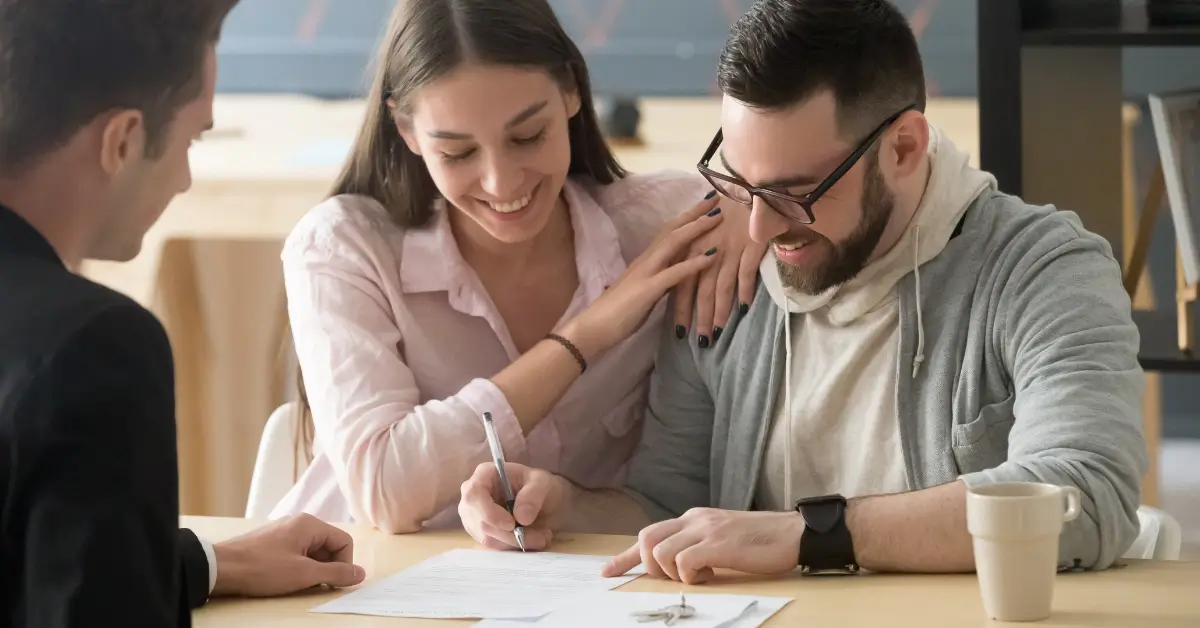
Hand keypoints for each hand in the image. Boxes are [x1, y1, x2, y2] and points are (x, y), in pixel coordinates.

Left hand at [211, 513, 365, 596]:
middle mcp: (299, 523)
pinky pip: (297, 553)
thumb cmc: (263, 568)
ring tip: (299, 584)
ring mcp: (284, 531)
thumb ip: (336, 573)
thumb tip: (361, 573)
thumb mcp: (304, 574)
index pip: (344, 542)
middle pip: (329, 545)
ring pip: (312, 551)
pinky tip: (286, 579)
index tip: (334, 583)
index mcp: (310, 524)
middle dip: (327, 568)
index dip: (345, 564)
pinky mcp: (272, 542)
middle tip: (315, 586)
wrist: (221, 568)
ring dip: (312, 569)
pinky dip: (298, 567)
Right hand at [458, 461, 569, 550]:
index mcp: (484, 475)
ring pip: (487, 538)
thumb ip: (533, 496)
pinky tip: (531, 540)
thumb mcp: (542, 483)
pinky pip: (493, 546)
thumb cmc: (537, 485)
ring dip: (516, 543)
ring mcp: (473, 517)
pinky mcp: (480, 533)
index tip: (512, 524)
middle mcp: (473, 497)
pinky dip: (513, 547)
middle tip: (541, 537)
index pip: (473, 495)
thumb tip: (521, 518)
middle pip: (481, 522)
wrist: (540, 499)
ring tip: (541, 538)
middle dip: (511, 534)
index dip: (489, 513)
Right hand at [560, 193, 722, 357]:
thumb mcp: (645, 291)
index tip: (706, 204)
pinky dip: (695, 263)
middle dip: (695, 212)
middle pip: (673, 228)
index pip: (668, 231)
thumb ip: (660, 280)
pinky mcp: (648, 289)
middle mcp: (646, 260)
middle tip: (717, 197)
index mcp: (646, 261)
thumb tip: (676, 275)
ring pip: (674, 242)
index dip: (687, 217)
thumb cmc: (617, 313)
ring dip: (697, 228)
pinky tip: (713, 256)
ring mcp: (647, 272)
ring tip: (718, 216)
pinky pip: (675, 273)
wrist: (593, 327)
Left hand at [601, 509, 803, 583]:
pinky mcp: (719, 544)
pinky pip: (684, 562)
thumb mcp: (722, 537)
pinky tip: (710, 575)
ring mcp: (706, 530)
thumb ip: (698, 544)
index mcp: (693, 517)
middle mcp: (695, 519)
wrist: (795, 533)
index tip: (607, 572)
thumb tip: (676, 565)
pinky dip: (690, 576)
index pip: (649, 533)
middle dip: (647, 566)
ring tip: (699, 576)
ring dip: (672, 573)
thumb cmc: (762, 541)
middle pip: (646, 539)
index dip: (624, 556)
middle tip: (672, 578)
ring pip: (660, 552)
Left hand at [672, 195, 766, 346]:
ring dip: (719, 312)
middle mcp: (707, 250)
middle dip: (699, 317)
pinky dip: (745, 291)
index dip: (681, 308)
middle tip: (699, 342)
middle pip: (700, 290)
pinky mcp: (749, 245)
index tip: (680, 331)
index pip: (682, 283)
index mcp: (693, 247)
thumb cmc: (728, 210)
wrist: (749, 186)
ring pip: (720, 286)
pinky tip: (744, 309)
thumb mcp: (705, 232)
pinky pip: (745, 273)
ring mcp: (728, 248)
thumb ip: (698, 255)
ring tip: (717, 333)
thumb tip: (693, 281)